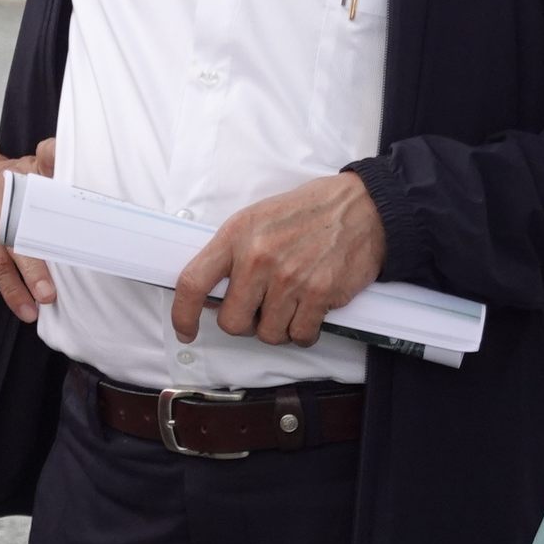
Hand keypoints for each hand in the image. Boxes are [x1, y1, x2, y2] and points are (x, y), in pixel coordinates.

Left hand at [173, 172, 387, 347]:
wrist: (361, 207)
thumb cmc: (306, 213)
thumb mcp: (256, 219)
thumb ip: (230, 254)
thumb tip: (209, 297)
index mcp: (236, 235)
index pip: (193, 282)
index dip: (182, 315)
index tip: (185, 330)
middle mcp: (259, 258)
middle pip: (232, 322)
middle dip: (243, 323)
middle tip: (258, 309)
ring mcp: (290, 278)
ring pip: (268, 334)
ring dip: (276, 329)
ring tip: (288, 305)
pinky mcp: (320, 293)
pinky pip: (300, 336)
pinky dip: (303, 332)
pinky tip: (308, 312)